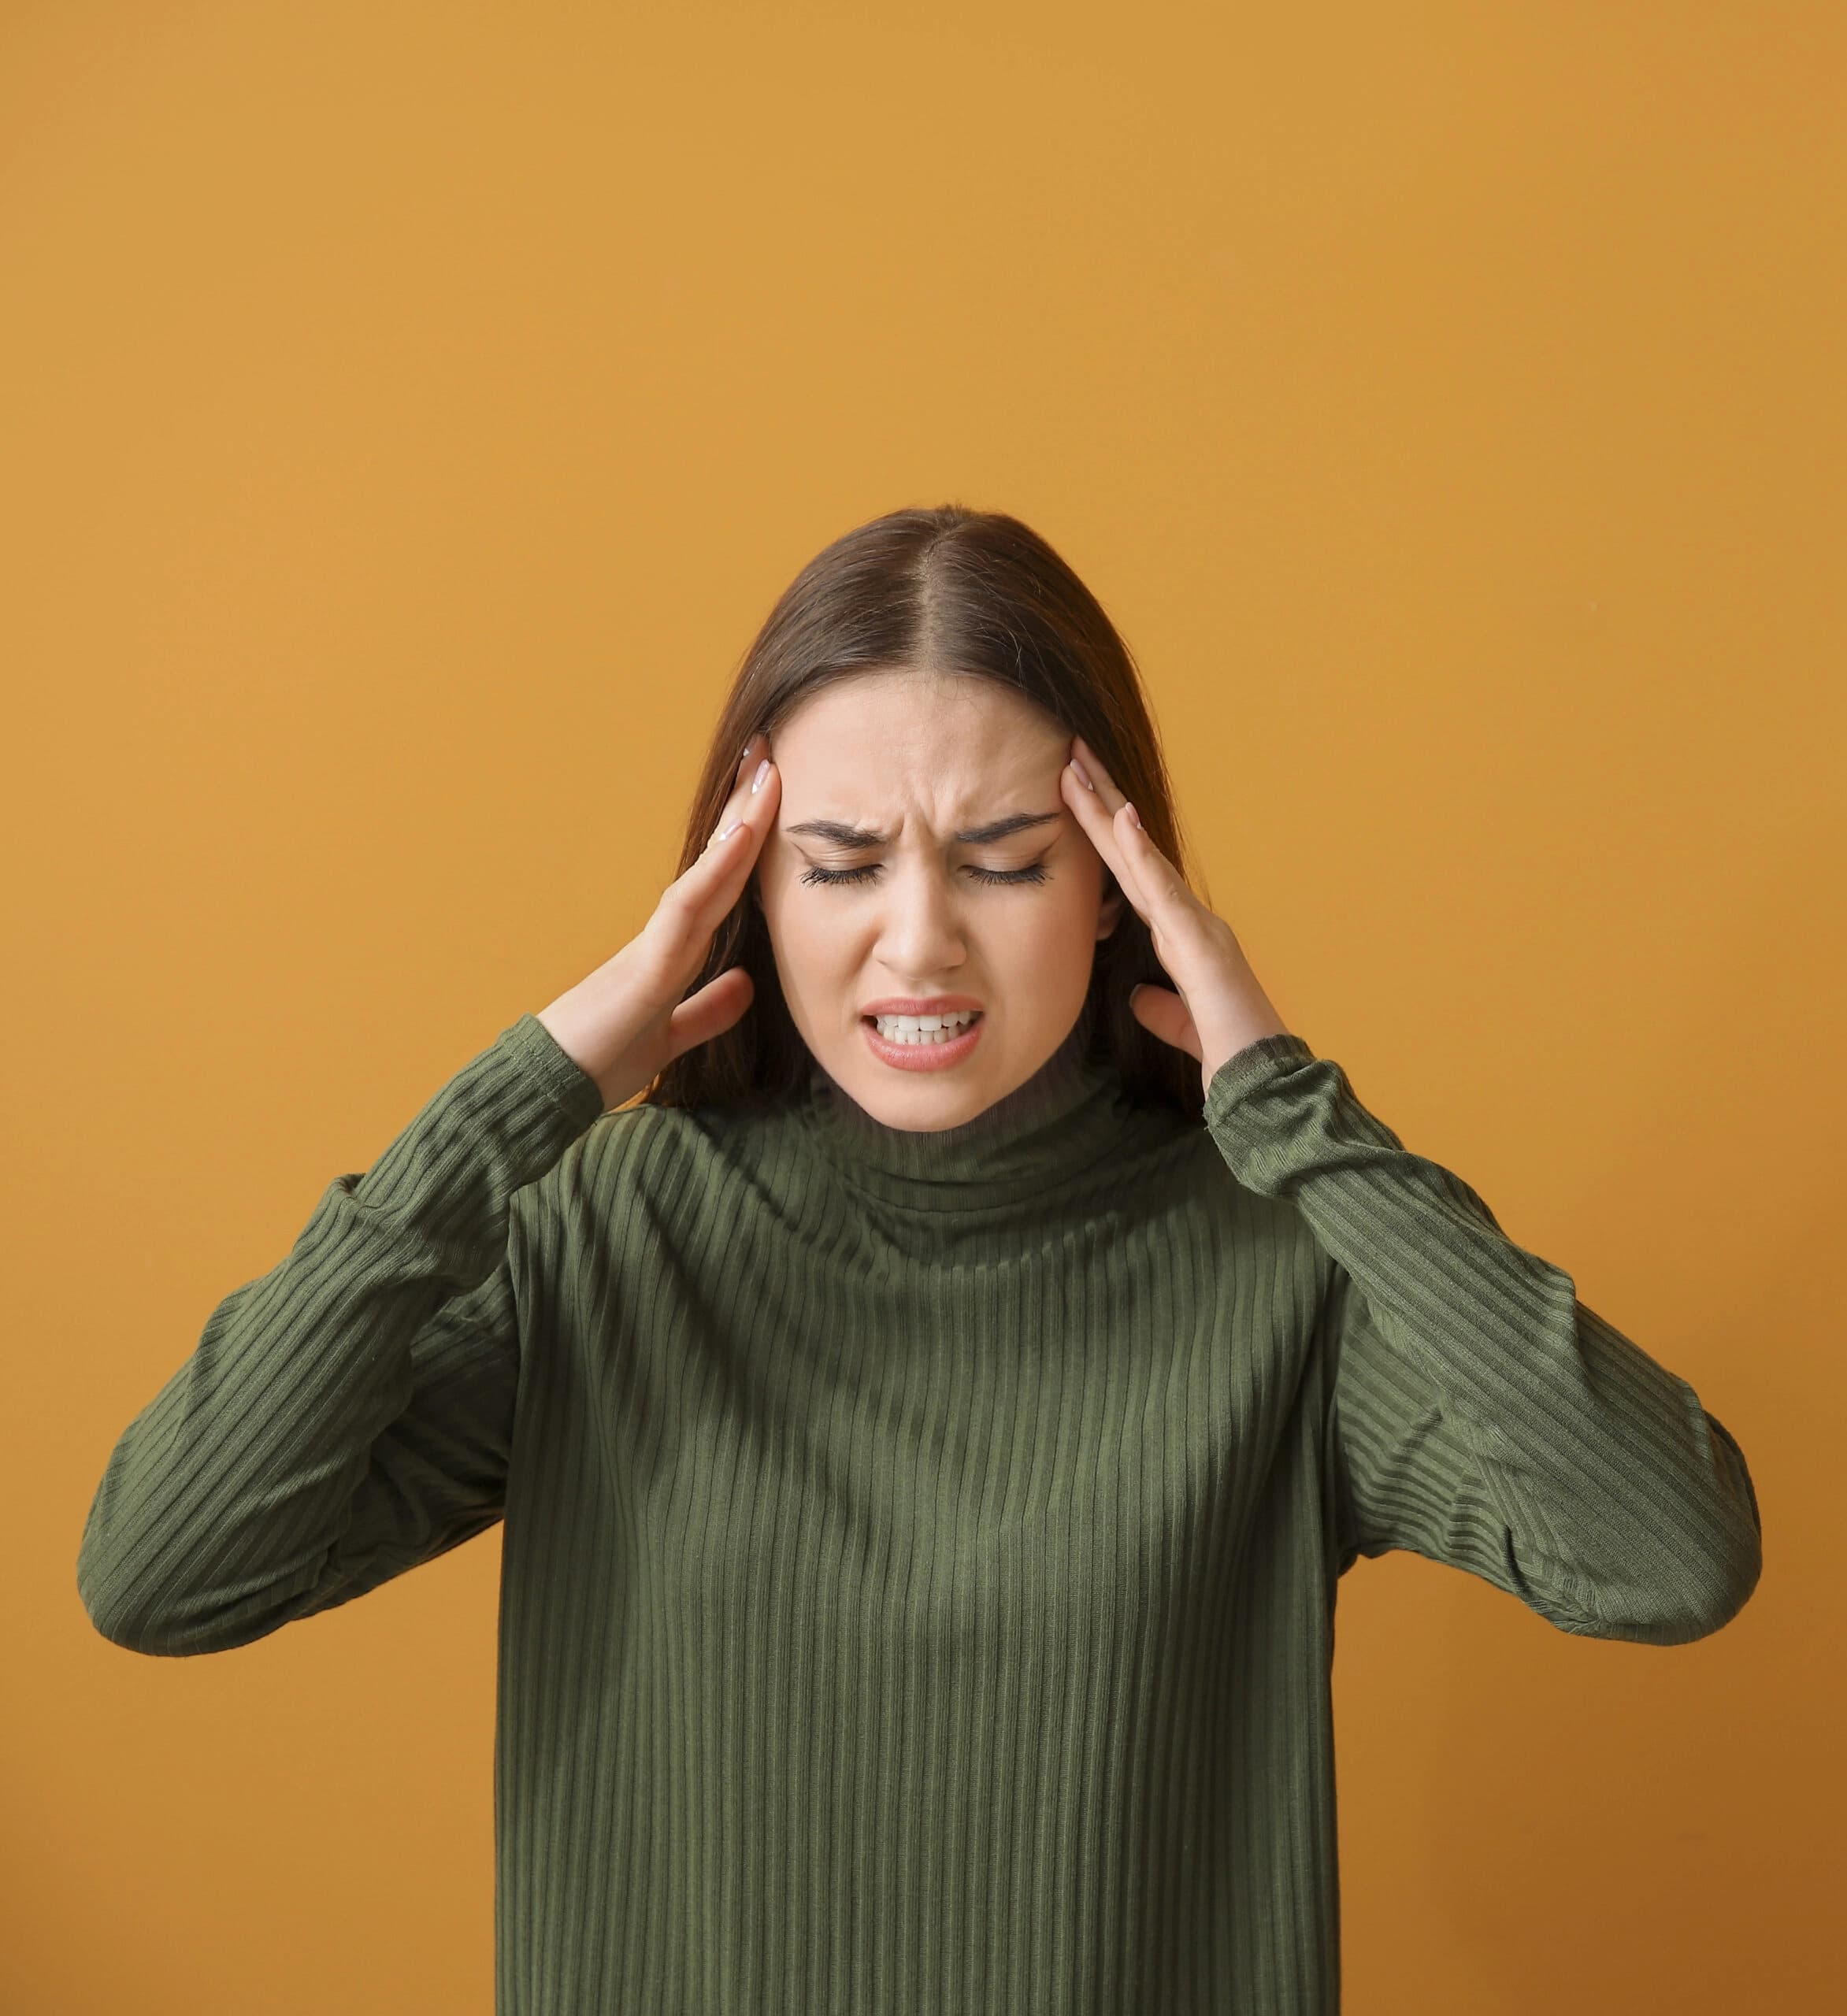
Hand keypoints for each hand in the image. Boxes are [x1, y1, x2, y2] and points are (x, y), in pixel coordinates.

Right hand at [536, 735, 780, 1109]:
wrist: (545, 1093)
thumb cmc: (597, 1064)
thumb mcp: (668, 1037)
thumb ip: (706, 1011)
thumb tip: (746, 983)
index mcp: (673, 953)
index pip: (722, 886)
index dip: (748, 843)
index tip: (771, 795)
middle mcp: (665, 938)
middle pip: (717, 864)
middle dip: (744, 810)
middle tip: (768, 754)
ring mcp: (653, 946)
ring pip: (707, 874)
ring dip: (738, 825)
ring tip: (763, 773)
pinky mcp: (645, 968)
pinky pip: (687, 910)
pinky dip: (716, 872)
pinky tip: (741, 838)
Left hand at [1060, 734, 1291, 1099]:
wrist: (1262, 1086)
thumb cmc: (1229, 1056)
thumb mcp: (1182, 1026)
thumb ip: (1163, 1009)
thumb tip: (1140, 999)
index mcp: (1182, 938)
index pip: (1132, 877)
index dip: (1104, 837)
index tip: (1075, 796)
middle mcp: (1190, 922)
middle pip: (1133, 853)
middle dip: (1100, 804)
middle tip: (1070, 755)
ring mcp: (1197, 926)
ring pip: (1141, 858)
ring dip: (1108, 811)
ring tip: (1077, 767)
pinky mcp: (1200, 941)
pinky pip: (1161, 888)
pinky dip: (1138, 850)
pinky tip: (1118, 815)